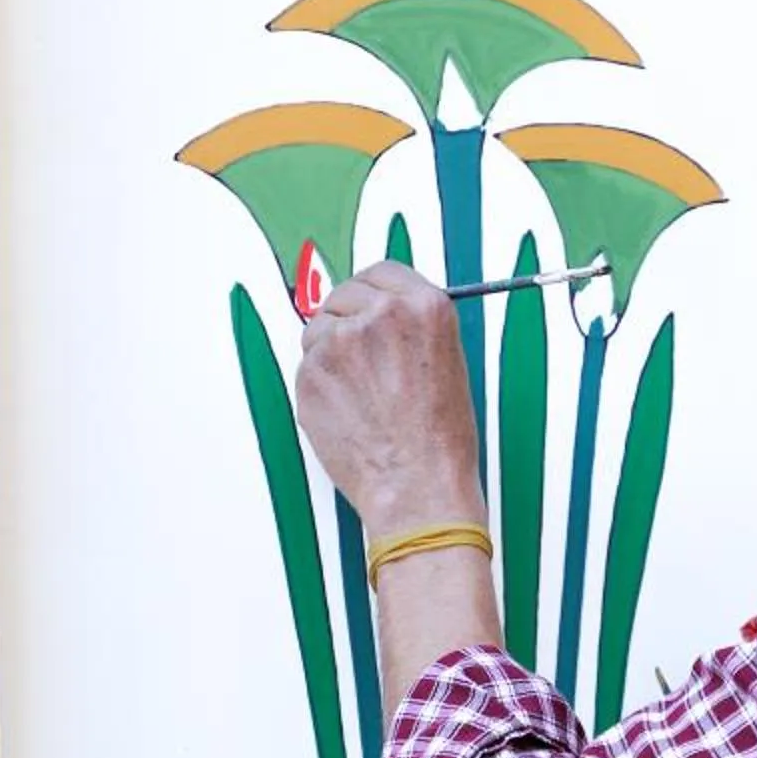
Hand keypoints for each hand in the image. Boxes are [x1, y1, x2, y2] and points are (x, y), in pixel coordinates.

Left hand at [294, 262, 484, 536]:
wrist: (417, 484)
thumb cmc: (440, 437)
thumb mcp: (448, 362)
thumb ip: (411, 327)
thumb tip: (376, 312)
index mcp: (425, 306)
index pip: (384, 273)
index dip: (374, 294)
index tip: (369, 308)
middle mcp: (381, 314)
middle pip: (345, 294)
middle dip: (348, 319)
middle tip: (361, 358)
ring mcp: (341, 341)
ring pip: (319, 329)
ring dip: (330, 352)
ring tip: (361, 395)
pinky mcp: (311, 371)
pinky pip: (307, 366)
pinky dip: (320, 385)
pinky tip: (348, 412)